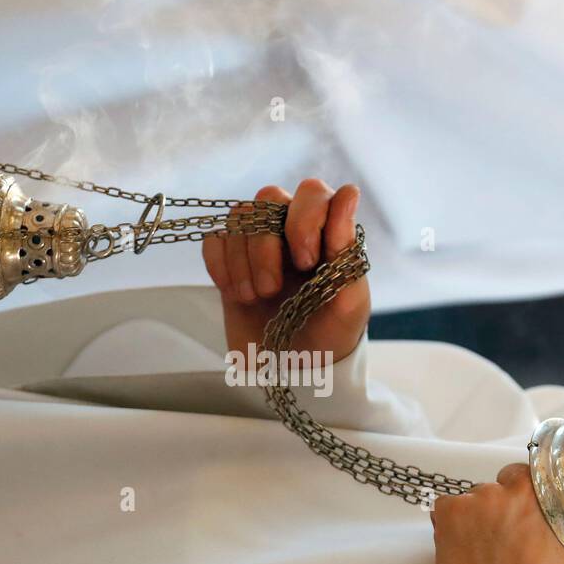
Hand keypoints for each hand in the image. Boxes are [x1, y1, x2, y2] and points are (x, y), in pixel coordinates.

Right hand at [202, 179, 368, 362]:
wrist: (295, 371)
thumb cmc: (331, 335)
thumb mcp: (349, 300)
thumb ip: (347, 247)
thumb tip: (349, 192)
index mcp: (326, 231)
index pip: (312, 192)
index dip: (305, 220)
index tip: (306, 263)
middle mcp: (291, 228)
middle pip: (268, 197)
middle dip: (266, 246)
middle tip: (273, 289)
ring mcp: (259, 243)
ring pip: (239, 217)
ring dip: (243, 262)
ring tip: (255, 298)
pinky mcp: (230, 261)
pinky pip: (214, 240)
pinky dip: (220, 267)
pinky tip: (235, 293)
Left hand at [432, 463, 563, 563]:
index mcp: (550, 499)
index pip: (532, 474)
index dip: (524, 493)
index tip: (520, 510)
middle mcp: (517, 491)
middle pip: (502, 484)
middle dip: (499, 505)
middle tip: (499, 538)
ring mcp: (482, 498)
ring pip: (474, 497)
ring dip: (475, 517)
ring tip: (480, 552)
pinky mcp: (451, 511)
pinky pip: (445, 507)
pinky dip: (449, 525)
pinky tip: (461, 551)